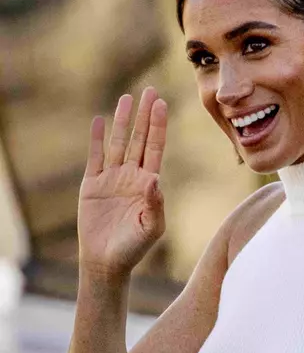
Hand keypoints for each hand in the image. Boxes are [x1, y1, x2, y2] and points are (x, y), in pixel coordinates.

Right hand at [78, 88, 167, 278]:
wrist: (107, 261)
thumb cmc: (134, 247)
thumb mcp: (151, 227)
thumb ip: (155, 204)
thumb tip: (154, 179)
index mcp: (149, 184)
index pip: (155, 148)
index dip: (158, 126)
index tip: (162, 104)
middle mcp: (131, 176)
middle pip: (138, 139)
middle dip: (144, 116)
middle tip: (150, 91)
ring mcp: (112, 178)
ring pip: (118, 143)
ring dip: (122, 121)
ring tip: (127, 98)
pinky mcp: (92, 185)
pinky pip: (95, 158)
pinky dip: (97, 140)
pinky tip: (100, 121)